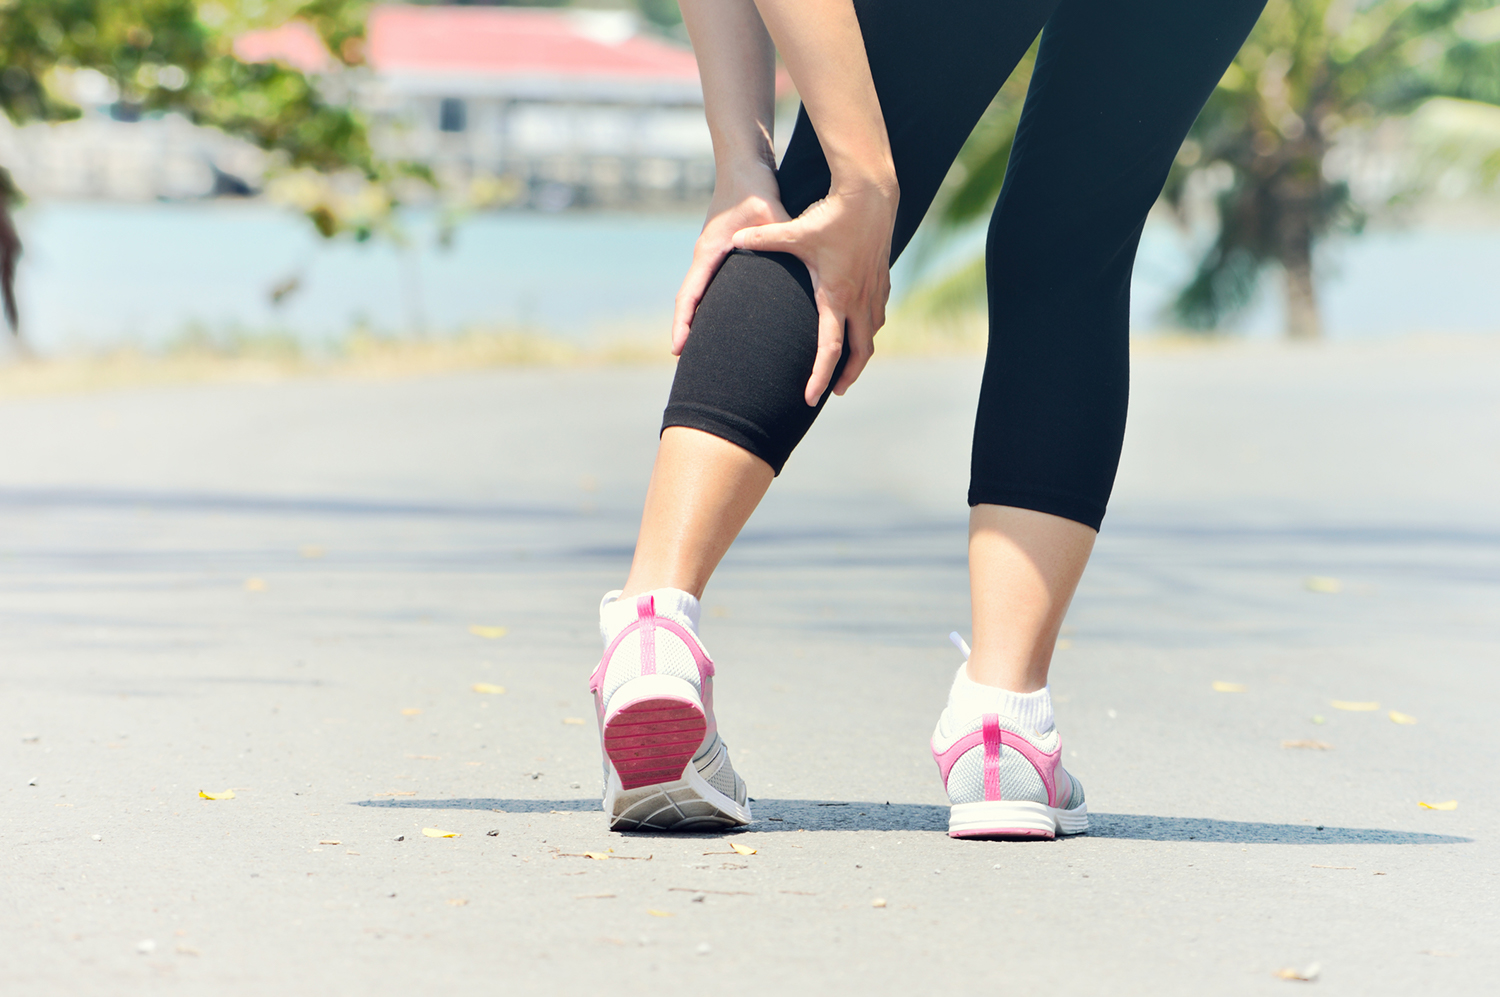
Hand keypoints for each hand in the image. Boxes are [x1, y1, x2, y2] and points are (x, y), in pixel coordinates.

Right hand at [672, 167, 789, 355]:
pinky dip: (705, 306)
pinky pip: (706, 286)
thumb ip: (780, 235)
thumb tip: (799, 254)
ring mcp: (710, 256)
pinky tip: (718, 324)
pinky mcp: (719, 254)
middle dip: (685, 330)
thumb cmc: (755, 188)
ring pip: (695, 295)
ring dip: (694, 320)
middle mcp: (705, 256)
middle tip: (685, 362)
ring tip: (699, 352)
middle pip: (688, 301)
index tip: (678, 348)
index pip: (689, 294)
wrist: (744, 165)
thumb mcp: (771, 213)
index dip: (683, 322)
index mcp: (710, 251)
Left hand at [732, 180, 896, 404]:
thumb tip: (734, 240)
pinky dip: (869, 330)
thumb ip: (764, 239)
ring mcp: (875, 290)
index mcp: (837, 295)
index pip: (830, 348)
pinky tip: (860, 329)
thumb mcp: (795, 230)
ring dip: (861, 354)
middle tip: (834, 392)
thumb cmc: (832, 214)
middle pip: (860, 352)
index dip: (821, 376)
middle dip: (848, 376)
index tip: (812, 397)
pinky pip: (878, 315)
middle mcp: (860, 299)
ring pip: (872, 334)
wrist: (872, 195)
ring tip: (847, 367)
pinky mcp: (882, 279)